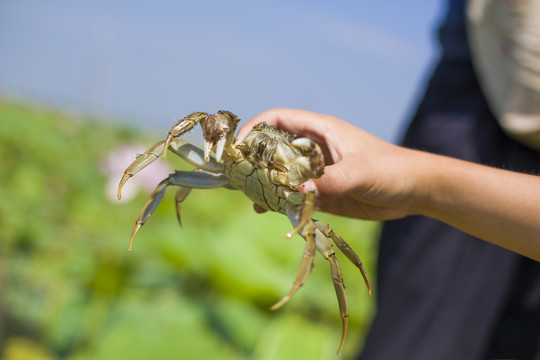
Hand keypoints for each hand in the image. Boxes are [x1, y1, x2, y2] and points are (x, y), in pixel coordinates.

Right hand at [238, 108, 422, 220]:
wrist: (414, 191)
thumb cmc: (391, 169)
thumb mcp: (361, 172)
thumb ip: (331, 181)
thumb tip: (298, 190)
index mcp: (321, 130)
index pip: (278, 119)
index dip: (255, 128)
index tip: (238, 146)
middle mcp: (314, 148)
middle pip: (273, 146)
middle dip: (253, 158)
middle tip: (236, 176)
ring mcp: (316, 170)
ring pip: (280, 172)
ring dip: (263, 182)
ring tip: (248, 195)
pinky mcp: (322, 191)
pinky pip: (293, 193)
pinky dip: (278, 200)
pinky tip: (266, 210)